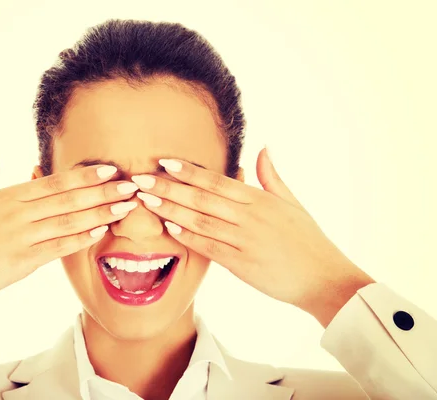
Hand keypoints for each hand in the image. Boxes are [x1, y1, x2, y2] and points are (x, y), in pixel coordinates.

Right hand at [0, 145, 138, 293]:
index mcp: (8, 196)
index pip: (54, 181)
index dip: (84, 175)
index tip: (109, 169)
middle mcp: (18, 212)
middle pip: (68, 198)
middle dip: (103, 191)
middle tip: (131, 185)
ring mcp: (22, 236)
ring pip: (69, 220)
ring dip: (100, 213)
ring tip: (125, 207)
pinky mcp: (24, 260)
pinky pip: (59, 246)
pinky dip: (81, 238)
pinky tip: (101, 232)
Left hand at [131, 148, 374, 325]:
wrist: (324, 278)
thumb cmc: (308, 240)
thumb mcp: (292, 203)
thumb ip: (271, 177)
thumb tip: (262, 149)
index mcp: (260, 199)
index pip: (217, 181)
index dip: (189, 171)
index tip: (165, 162)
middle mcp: (249, 217)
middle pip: (202, 198)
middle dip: (169, 187)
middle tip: (141, 178)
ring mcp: (244, 240)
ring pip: (201, 220)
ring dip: (172, 209)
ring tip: (148, 200)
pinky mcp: (241, 264)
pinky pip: (209, 247)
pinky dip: (188, 237)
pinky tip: (169, 227)